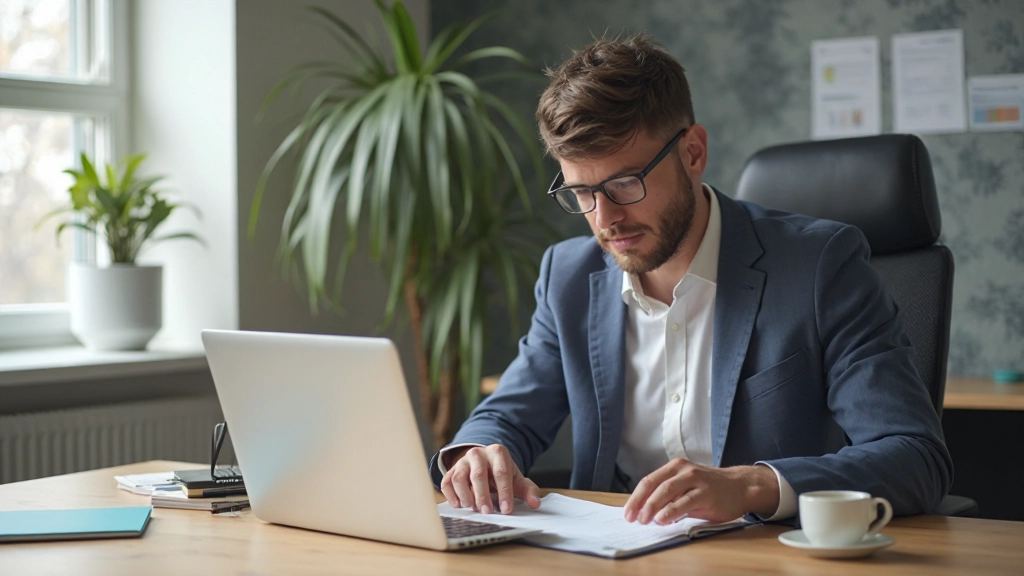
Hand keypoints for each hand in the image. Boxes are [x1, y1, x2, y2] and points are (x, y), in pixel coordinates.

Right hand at [439, 444, 540, 514]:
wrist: (484, 462)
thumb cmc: (501, 473)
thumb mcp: (516, 479)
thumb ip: (528, 491)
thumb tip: (535, 504)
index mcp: (498, 452)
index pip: (501, 472)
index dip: (504, 492)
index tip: (506, 510)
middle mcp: (478, 453)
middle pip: (478, 474)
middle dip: (483, 495)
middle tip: (487, 512)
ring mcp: (462, 461)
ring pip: (459, 477)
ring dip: (465, 494)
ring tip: (472, 508)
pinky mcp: (451, 470)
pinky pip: (446, 481)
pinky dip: (450, 495)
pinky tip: (458, 505)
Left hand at [623, 458, 778, 524]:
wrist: (740, 487)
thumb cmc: (710, 489)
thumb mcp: (686, 488)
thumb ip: (668, 496)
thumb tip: (645, 512)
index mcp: (674, 467)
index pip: (649, 481)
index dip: (635, 498)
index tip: (627, 513)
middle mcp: (683, 470)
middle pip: (654, 485)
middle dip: (640, 503)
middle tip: (633, 519)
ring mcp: (695, 480)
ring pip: (667, 491)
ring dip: (653, 506)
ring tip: (645, 520)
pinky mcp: (706, 492)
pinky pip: (684, 501)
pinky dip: (671, 511)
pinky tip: (662, 519)